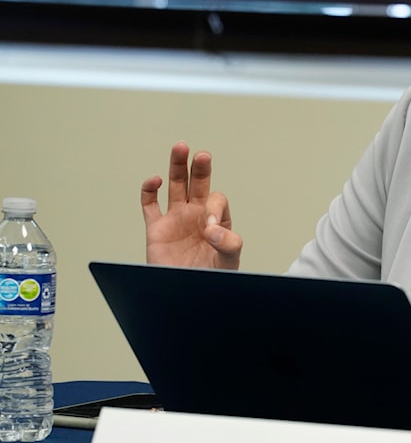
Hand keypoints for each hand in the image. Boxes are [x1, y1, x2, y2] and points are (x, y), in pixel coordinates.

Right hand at [141, 141, 242, 268]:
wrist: (185, 295)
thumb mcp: (229, 261)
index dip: (212, 208)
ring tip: (180, 147)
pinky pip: (150, 204)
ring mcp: (175, 219)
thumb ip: (228, 243)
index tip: (208, 229)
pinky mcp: (156, 228)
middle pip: (197, 183)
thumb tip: (211, 228)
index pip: (215, 200)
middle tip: (201, 154)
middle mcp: (196, 215)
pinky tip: (154, 180)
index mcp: (216, 220)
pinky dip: (149, 190)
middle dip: (199, 168)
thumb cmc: (211, 278)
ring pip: (175, 185)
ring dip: (177, 167)